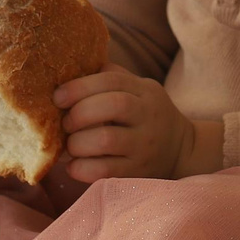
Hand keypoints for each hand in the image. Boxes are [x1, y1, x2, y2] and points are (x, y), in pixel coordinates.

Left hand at [54, 66, 207, 182]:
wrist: (181, 150)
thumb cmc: (146, 115)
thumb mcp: (139, 90)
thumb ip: (112, 77)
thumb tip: (71, 67)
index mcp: (145, 91)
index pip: (112, 80)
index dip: (80, 86)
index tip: (58, 97)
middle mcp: (148, 116)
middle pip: (113, 105)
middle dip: (79, 113)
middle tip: (66, 123)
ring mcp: (145, 146)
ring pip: (106, 139)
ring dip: (78, 142)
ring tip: (71, 145)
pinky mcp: (138, 172)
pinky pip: (106, 171)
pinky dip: (82, 168)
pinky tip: (74, 165)